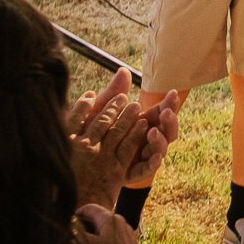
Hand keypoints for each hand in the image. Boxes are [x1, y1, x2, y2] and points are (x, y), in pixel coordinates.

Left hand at [65, 72, 177, 206]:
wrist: (72, 164)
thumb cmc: (88, 134)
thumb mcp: (99, 113)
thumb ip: (113, 94)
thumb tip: (123, 70)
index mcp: (142, 124)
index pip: (160, 113)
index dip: (168, 103)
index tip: (171, 93)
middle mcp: (145, 140)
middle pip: (166, 130)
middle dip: (169, 121)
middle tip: (165, 113)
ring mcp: (141, 156)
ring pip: (160, 149)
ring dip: (160, 141)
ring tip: (152, 132)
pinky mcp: (132, 173)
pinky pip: (147, 170)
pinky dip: (153, 164)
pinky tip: (155, 158)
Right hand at [72, 204, 141, 243]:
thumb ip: (75, 232)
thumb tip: (69, 224)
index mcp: (110, 218)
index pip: (90, 209)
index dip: (75, 215)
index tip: (66, 226)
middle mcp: (121, 223)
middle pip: (97, 220)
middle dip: (83, 228)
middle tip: (70, 241)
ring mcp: (127, 234)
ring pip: (105, 231)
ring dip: (92, 238)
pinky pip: (112, 241)